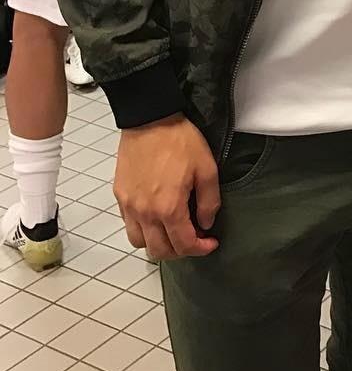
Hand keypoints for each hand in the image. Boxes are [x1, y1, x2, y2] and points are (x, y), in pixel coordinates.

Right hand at [115, 115, 219, 259]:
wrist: (150, 119)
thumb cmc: (180, 140)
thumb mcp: (207, 168)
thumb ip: (209, 201)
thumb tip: (205, 224)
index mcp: (169, 208)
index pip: (184, 245)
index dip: (201, 249)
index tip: (210, 242)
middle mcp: (145, 213)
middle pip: (160, 251)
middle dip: (180, 251)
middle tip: (193, 238)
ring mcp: (129, 206)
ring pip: (140, 243)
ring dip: (158, 244)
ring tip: (173, 230)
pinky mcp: (120, 197)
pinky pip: (129, 225)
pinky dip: (143, 230)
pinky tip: (157, 217)